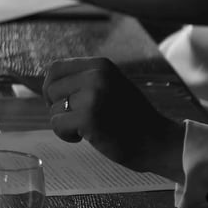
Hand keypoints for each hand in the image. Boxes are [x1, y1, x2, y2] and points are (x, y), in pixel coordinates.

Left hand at [43, 57, 185, 181]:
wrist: (159, 142)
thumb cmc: (131, 118)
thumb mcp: (110, 86)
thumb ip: (85, 80)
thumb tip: (48, 84)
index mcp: (101, 65)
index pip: (56, 68)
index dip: (52, 86)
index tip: (62, 101)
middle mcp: (96, 75)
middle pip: (51, 89)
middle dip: (58, 107)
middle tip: (77, 118)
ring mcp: (92, 96)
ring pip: (53, 109)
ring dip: (65, 122)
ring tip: (89, 128)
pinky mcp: (88, 117)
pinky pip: (57, 124)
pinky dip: (66, 135)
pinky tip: (86, 137)